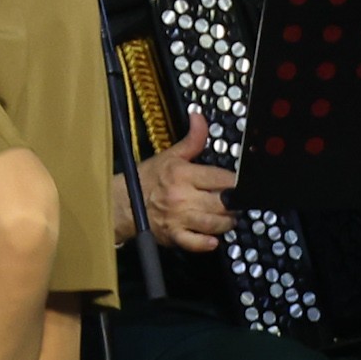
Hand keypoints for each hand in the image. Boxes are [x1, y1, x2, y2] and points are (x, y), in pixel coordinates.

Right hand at [125, 110, 239, 254]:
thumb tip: (199, 116)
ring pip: (215, 223)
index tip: (236, 183)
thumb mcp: (171, 156)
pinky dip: (207, 243)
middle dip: (233, 203)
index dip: (234, 181)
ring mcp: (179, 218)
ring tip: (225, 216)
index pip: (221, 178)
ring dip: (226, 222)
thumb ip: (192, 139)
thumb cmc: (149, 178)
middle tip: (232, 201)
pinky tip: (213, 239)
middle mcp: (182, 197)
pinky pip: (195, 243)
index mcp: (183, 174)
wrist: (124, 202)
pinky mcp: (174, 235)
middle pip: (223, 203)